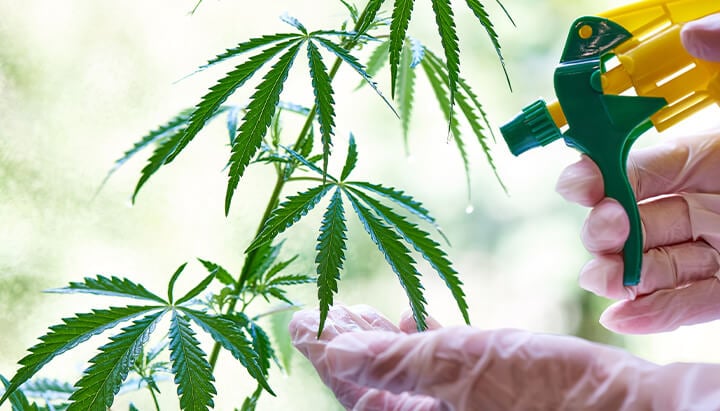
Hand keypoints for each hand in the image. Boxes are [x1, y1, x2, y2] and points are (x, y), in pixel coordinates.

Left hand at [290, 305, 719, 410]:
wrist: (617, 404)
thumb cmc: (541, 391)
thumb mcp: (457, 368)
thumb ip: (392, 360)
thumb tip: (334, 348)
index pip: (351, 386)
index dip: (323, 351)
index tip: (299, 320)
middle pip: (369, 381)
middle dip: (345, 343)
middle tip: (321, 311)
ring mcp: (452, 407)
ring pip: (399, 372)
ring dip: (377, 340)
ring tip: (359, 311)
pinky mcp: (479, 391)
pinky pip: (433, 370)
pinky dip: (418, 343)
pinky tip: (413, 319)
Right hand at [554, 13, 719, 333]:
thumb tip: (696, 31)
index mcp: (712, 158)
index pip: (639, 167)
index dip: (600, 175)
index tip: (579, 182)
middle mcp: (711, 204)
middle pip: (637, 219)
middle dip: (606, 229)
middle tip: (606, 233)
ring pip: (657, 264)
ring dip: (622, 275)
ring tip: (602, 280)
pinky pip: (694, 303)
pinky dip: (657, 313)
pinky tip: (624, 317)